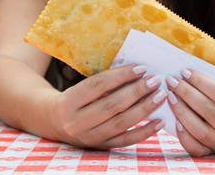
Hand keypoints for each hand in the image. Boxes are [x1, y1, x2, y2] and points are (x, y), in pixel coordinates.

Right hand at [49, 64, 166, 148]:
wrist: (55, 124)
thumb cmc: (73, 100)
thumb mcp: (80, 88)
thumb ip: (104, 83)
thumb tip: (137, 74)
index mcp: (68, 102)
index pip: (98, 85)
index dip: (121, 75)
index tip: (141, 68)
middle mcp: (76, 122)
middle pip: (112, 105)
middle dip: (137, 91)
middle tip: (155, 81)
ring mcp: (89, 137)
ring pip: (121, 123)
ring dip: (144, 109)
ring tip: (160, 96)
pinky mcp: (101, 147)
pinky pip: (126, 141)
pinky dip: (145, 132)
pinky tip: (160, 121)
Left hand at [165, 69, 214, 155]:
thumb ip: (212, 84)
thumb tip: (185, 74)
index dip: (201, 83)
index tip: (185, 72)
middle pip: (209, 112)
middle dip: (187, 93)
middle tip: (172, 81)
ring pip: (200, 130)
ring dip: (181, 111)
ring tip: (170, 96)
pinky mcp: (211, 153)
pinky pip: (194, 148)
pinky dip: (183, 135)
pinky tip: (174, 120)